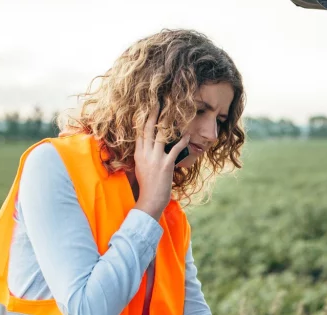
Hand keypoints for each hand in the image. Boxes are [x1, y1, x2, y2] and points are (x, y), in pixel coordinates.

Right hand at [133, 103, 188, 219]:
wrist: (150, 200)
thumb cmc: (147, 187)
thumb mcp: (141, 169)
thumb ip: (143, 156)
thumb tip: (146, 147)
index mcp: (138, 154)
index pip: (139, 133)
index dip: (142, 119)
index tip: (146, 109)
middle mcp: (145, 154)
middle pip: (148, 130)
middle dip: (152, 114)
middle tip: (156, 102)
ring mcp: (156, 159)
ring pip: (160, 136)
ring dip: (166, 123)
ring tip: (172, 112)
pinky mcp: (166, 164)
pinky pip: (175, 149)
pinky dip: (182, 141)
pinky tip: (187, 134)